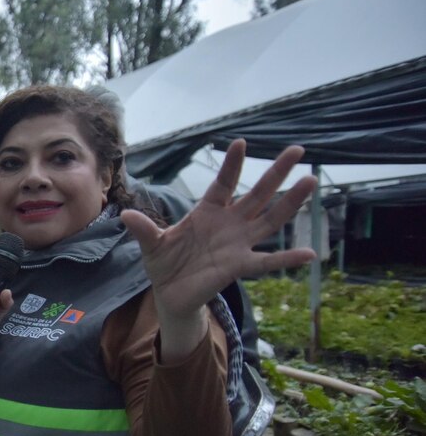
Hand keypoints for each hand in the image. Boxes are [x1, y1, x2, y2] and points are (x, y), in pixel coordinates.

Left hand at [121, 139, 316, 362]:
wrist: (170, 293)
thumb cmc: (164, 262)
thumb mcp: (152, 244)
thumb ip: (144, 229)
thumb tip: (125, 215)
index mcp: (207, 212)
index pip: (223, 184)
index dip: (232, 165)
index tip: (241, 143)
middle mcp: (229, 224)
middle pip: (257, 194)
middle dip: (276, 173)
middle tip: (297, 150)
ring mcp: (238, 244)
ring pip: (270, 219)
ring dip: (290, 202)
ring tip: (311, 181)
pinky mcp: (240, 266)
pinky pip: (267, 262)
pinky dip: (288, 258)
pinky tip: (310, 254)